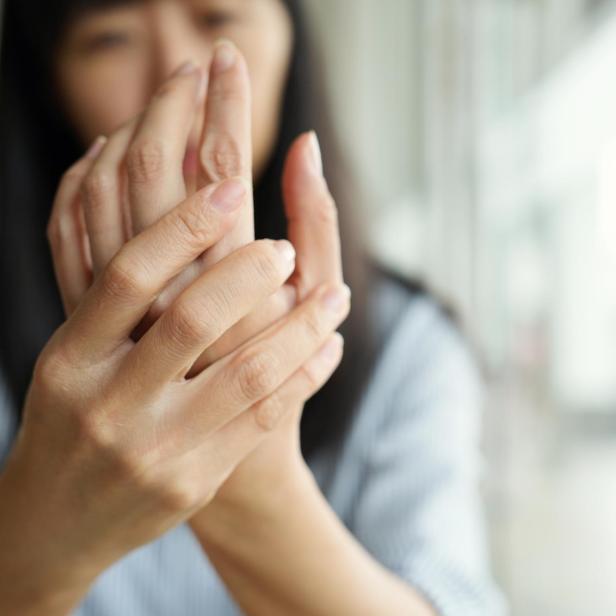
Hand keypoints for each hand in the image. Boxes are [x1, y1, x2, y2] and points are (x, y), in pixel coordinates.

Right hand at [0, 67, 348, 615]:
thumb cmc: (71, 419)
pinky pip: (264, 415)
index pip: (128, 275)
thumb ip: (111, 294)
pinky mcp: (196, 480)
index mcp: (70, 358)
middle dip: (249, 272)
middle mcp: (109, 402)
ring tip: (337, 295)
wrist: (60, 522)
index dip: (182, 224)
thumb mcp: (72, 357)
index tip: (230, 186)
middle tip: (284, 249)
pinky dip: (306, 373)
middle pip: (190, 318)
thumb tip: (158, 208)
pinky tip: (328, 346)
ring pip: (247, 372)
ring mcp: (154, 447)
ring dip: (302, 325)